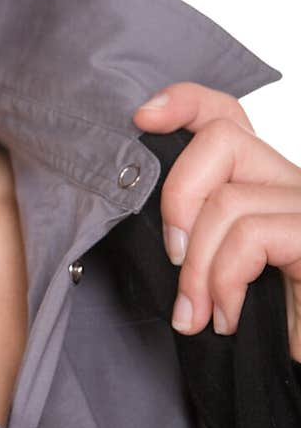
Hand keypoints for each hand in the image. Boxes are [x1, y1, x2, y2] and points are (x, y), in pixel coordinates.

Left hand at [132, 82, 300, 363]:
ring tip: (200, 313)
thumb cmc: (278, 324)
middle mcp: (294, 184)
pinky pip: (252, 237)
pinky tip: (229, 317)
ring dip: (198, 268)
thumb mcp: (224, 274)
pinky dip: (225, 281)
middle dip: (178, 196)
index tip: (142, 117)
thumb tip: (152, 231)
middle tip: (172, 257)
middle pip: (223, 139)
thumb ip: (198, 239)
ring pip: (229, 201)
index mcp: (266, 184)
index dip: (184, 103)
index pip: (228, 115)